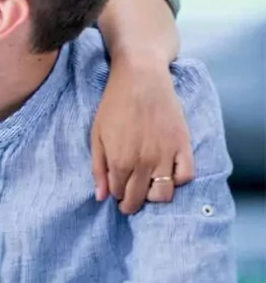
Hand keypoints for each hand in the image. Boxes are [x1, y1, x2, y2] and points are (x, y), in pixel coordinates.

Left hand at [90, 58, 193, 213]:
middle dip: (132, 203)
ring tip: (148, 189)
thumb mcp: (96, 135)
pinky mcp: (183, 145)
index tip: (116, 192)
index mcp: (120, 161)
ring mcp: (166, 156)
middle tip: (129, 201)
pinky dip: (177, 181)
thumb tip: (101, 196)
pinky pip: (186, 176)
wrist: (141, 79)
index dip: (116, 195)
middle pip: (140, 198)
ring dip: (154, 197)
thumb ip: (98, 167)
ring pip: (164, 194)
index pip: (119, 193)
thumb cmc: (114, 104)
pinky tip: (167, 175)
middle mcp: (144, 163)